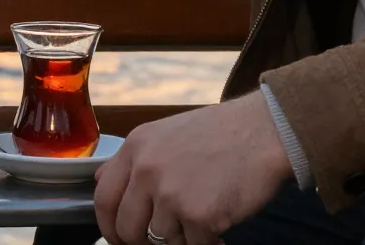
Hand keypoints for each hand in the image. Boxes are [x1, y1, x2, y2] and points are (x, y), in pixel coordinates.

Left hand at [93, 94, 291, 244]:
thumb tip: (100, 181)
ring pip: (161, 240)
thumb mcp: (164, 134)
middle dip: (142, 242)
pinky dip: (207, 242)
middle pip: (127, 228)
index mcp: (136, 148)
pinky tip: (218, 229)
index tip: (118, 238)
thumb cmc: (221, 134)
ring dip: (181, 238)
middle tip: (161, 241)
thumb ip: (133, 160)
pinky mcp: (199, 215)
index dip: (108, 226)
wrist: (265, 131)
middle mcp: (147, 170)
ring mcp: (171, 194)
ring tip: (201, 222)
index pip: (103, 198)